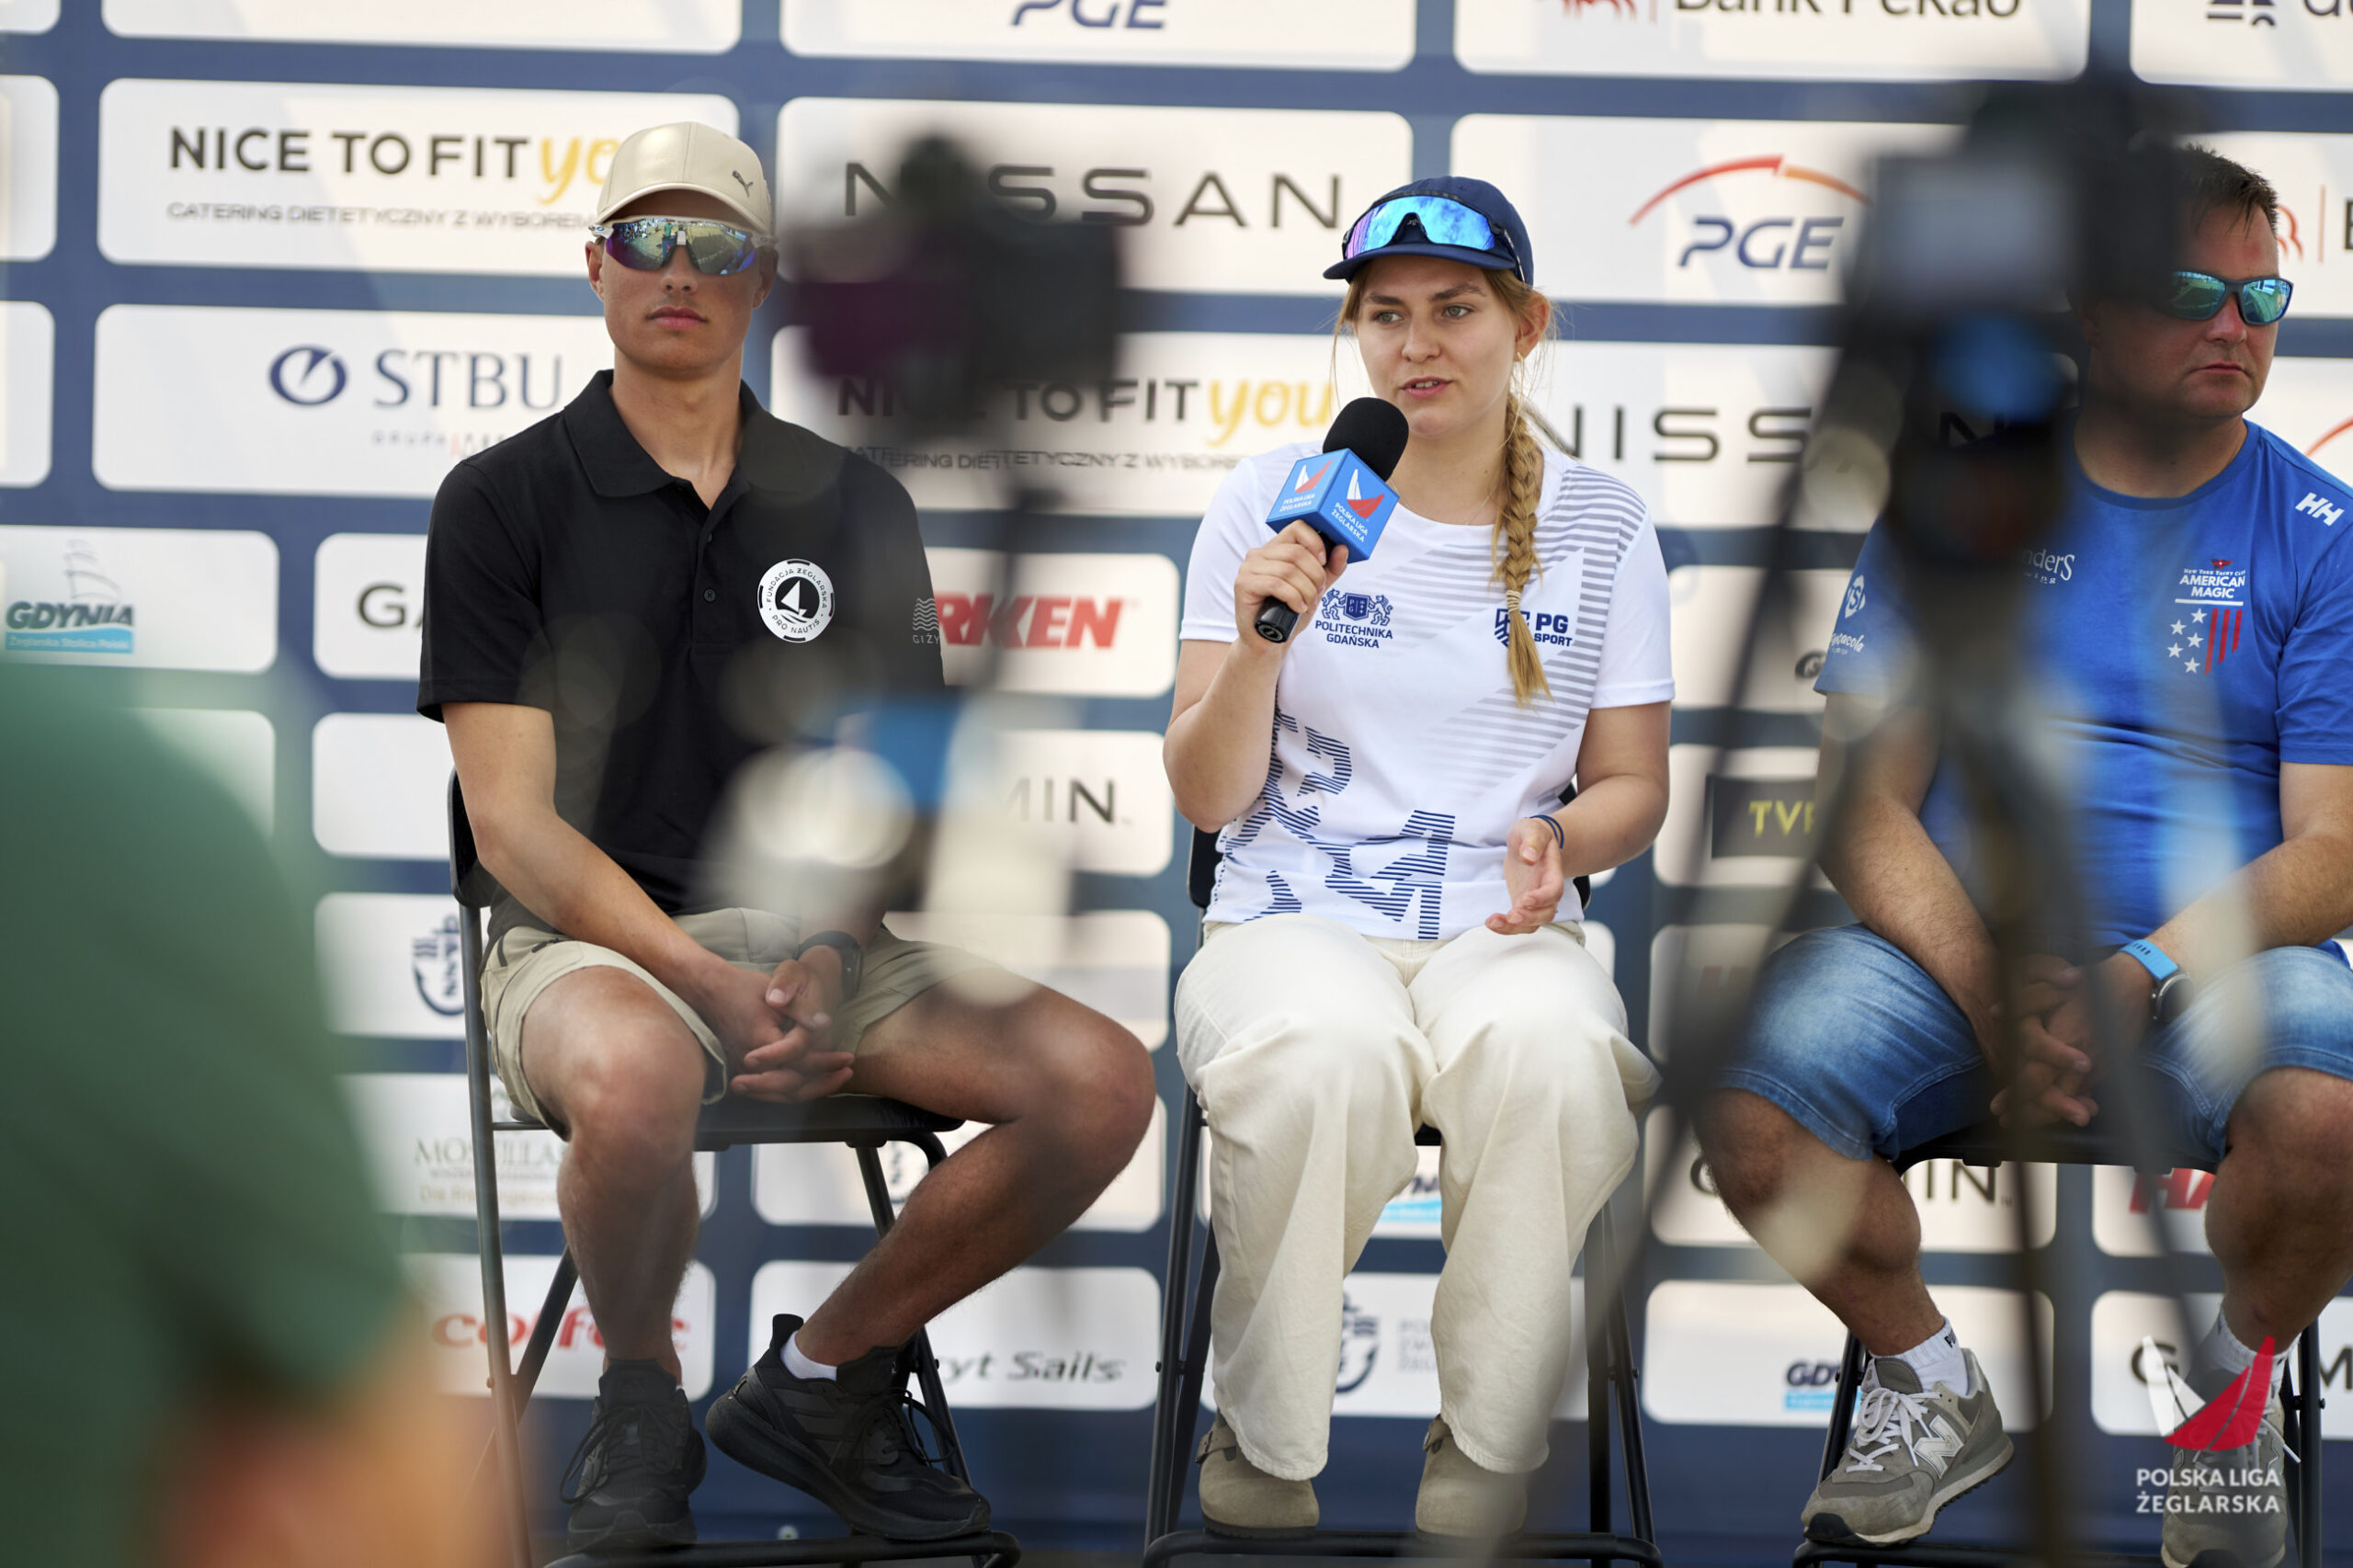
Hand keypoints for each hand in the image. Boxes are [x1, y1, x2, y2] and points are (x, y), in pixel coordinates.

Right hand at [691, 958, 853, 1103]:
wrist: (712, 991)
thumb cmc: (744, 989)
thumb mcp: (776, 992)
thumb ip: (801, 1010)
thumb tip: (825, 1023)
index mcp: (760, 1041)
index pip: (800, 1063)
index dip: (826, 1062)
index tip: (847, 1057)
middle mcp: (748, 1062)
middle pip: (792, 1088)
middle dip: (823, 1082)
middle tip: (846, 1072)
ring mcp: (741, 1070)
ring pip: (780, 1095)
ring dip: (810, 1090)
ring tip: (834, 1080)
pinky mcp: (740, 1072)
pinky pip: (768, 1092)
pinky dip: (790, 1092)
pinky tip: (809, 1084)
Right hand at [1233, 521, 1346, 644]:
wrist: (1269, 640)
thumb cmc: (1289, 613)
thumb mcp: (1316, 588)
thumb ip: (1330, 569)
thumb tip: (1343, 548)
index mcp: (1276, 548)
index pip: (1298, 527)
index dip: (1315, 542)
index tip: (1324, 561)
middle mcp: (1259, 554)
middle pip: (1296, 552)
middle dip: (1315, 575)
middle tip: (1319, 593)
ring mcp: (1249, 568)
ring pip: (1288, 570)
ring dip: (1306, 590)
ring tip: (1309, 604)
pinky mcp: (1243, 584)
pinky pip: (1276, 584)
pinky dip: (1293, 597)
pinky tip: (1298, 608)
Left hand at [1487, 817, 1565, 934]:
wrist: (1528, 843)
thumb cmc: (1532, 834)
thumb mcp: (1532, 829)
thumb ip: (1533, 841)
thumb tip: (1529, 857)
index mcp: (1552, 873)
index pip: (1554, 891)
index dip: (1542, 898)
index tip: (1525, 899)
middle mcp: (1546, 891)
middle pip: (1546, 913)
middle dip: (1529, 918)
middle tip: (1511, 916)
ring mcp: (1534, 900)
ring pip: (1532, 923)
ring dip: (1513, 927)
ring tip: (1493, 921)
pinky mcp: (1522, 905)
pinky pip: (1517, 923)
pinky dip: (1505, 926)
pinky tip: (1491, 922)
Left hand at [1992, 953, 2145, 1126]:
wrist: (2135, 984)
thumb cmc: (2091, 983)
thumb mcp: (2054, 986)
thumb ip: (2024, 1002)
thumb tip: (1994, 1012)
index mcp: (2064, 1040)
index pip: (2035, 1079)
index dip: (2015, 1096)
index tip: (1997, 1108)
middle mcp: (2082, 1059)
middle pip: (2051, 1098)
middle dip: (2028, 1114)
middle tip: (2006, 1121)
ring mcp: (2098, 1066)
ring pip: (2069, 1099)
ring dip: (2048, 1112)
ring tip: (2025, 1120)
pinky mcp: (2108, 1067)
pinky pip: (2084, 1090)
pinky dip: (2069, 1101)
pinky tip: (2056, 1107)